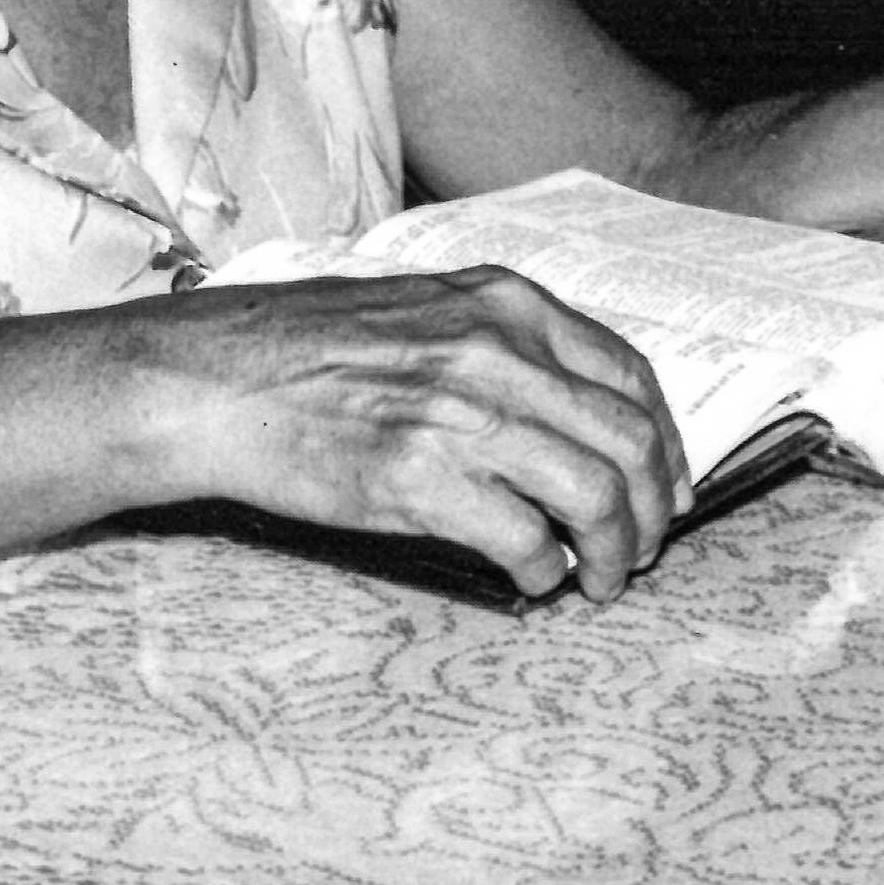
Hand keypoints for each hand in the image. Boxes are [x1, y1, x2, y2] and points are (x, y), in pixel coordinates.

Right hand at [129, 266, 694, 602]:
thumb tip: (576, 421)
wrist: (217, 379)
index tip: (666, 487)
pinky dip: (547, 569)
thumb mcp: (428, 311)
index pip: (630, 376)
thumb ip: (506, 348)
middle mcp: (498, 350)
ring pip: (596, 494)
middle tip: (643, 551)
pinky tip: (534, 578)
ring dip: (614, 552)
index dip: (665, 443)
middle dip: (653, 510)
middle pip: (631, 440)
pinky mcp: (420, 478)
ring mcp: (462, 413)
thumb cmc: (311, 348)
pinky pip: (526, 539)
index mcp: (506, 304)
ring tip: (600, 580)